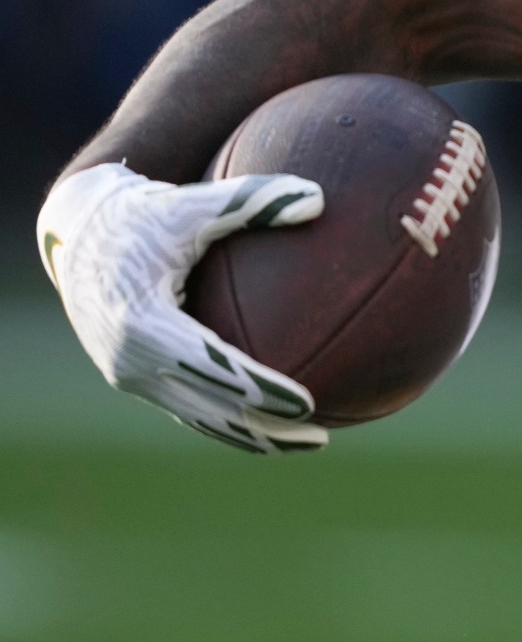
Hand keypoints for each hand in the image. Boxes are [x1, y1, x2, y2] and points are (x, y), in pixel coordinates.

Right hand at [39, 163, 330, 452]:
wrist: (78, 234)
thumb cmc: (142, 214)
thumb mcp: (189, 202)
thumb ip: (252, 201)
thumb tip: (317, 199)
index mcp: (142, 323)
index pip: (212, 367)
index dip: (260, 389)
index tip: (308, 401)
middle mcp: (130, 359)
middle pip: (209, 409)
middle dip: (266, 427)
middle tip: (322, 436)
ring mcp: (129, 374)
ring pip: (199, 419)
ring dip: (252, 436)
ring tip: (311, 442)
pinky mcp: (134, 377)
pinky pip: (189, 408)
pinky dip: (231, 421)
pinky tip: (276, 422)